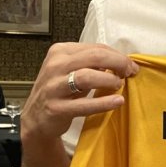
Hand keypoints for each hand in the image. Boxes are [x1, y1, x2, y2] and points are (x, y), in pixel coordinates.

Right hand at [21, 42, 137, 141]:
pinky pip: (84, 104)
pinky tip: (118, 101)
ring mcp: (53, 87)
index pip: (96, 47)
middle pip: (94, 57)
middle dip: (118, 63)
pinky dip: (104, 103)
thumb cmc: (59, 90)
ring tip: (119, 85)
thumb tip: (121, 61)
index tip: (130, 65)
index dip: (117, 55)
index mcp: (60, 52)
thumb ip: (91, 62)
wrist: (35, 118)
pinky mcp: (56, 108)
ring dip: (109, 80)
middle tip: (130, 72)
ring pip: (87, 77)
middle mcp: (55, 66)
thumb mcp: (70, 70)